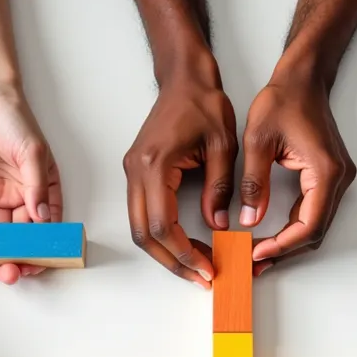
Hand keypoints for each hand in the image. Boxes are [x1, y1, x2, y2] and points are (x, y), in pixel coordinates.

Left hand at [0, 83, 62, 283]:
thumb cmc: (16, 121)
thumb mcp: (33, 153)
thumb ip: (36, 187)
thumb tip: (43, 219)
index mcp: (38, 194)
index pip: (39, 230)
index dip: (36, 252)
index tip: (29, 269)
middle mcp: (14, 199)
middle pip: (8, 237)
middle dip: (3, 259)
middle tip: (1, 274)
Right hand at [122, 72, 236, 287]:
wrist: (185, 78)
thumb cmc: (204, 103)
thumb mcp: (223, 146)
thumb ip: (220, 188)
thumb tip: (218, 226)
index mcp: (155, 164)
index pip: (161, 224)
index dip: (183, 252)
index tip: (208, 267)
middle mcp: (136, 171)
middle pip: (142, 234)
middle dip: (172, 261)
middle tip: (202, 277)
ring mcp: (132, 173)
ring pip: (138, 228)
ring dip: (166, 251)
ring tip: (197, 265)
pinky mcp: (138, 173)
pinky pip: (142, 214)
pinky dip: (162, 235)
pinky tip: (186, 244)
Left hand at [239, 80, 354, 274]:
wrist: (302, 79)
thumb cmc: (282, 100)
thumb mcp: (258, 141)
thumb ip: (255, 183)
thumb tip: (249, 220)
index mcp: (325, 171)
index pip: (309, 224)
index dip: (283, 244)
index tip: (257, 252)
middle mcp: (339, 179)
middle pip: (315, 230)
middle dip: (285, 249)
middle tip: (254, 262)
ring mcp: (338, 178)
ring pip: (316, 224)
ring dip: (290, 241)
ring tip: (259, 253)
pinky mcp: (330, 176)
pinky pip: (314, 210)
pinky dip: (294, 226)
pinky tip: (271, 234)